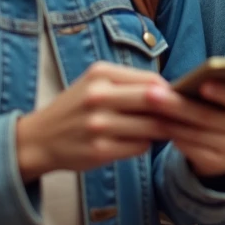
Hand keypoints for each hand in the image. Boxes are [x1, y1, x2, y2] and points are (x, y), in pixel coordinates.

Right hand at [15, 62, 170, 181]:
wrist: (38, 139)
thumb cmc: (77, 108)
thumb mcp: (97, 84)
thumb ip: (131, 84)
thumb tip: (175, 92)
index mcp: (101, 74)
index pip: (153, 80)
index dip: (172, 90)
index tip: (181, 98)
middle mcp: (98, 96)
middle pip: (154, 101)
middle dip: (175, 109)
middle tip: (185, 115)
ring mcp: (98, 125)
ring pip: (151, 126)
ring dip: (163, 129)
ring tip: (165, 128)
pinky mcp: (100, 150)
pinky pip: (140, 146)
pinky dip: (145, 144)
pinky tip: (139, 141)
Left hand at [145, 80, 224, 177]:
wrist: (218, 146)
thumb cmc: (212, 111)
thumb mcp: (215, 100)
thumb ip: (206, 90)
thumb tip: (179, 85)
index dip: (222, 91)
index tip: (202, 84)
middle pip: (208, 116)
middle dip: (177, 105)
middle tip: (151, 95)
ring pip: (197, 134)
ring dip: (171, 123)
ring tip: (149, 113)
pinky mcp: (220, 164)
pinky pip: (194, 151)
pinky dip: (176, 140)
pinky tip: (159, 132)